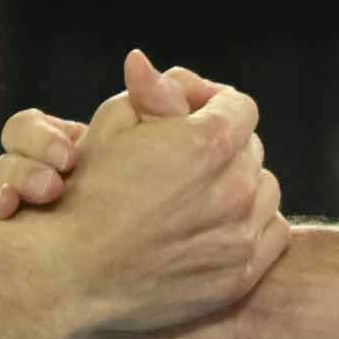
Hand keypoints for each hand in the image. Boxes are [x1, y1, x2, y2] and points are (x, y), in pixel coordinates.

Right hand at [0, 50, 285, 338]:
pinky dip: (249, 227)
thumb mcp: (110, 126)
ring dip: (238, 186)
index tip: (189, 115)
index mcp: (208, 143)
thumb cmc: (83, 193)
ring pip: (263, 191)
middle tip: (185, 159)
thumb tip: (146, 61)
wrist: (69, 274)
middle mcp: (234, 188)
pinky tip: (214, 227)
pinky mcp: (239, 276)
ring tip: (198, 194)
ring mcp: (239, 237)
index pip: (239, 106)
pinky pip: (269, 235)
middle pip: (251, 149)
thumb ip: (150, 92)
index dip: (212, 104)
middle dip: (223, 146)